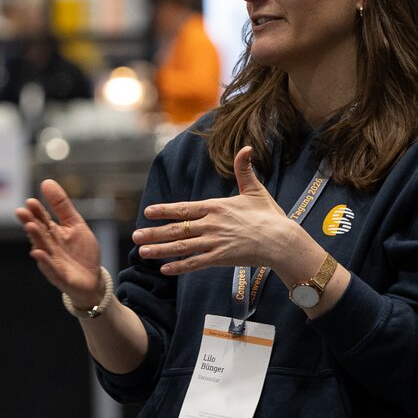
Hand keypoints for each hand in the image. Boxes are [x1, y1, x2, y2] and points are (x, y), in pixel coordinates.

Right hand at [16, 179, 104, 305]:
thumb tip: (46, 181)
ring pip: (42, 248)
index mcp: (52, 232)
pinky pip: (51, 268)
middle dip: (30, 222)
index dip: (37, 211)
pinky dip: (44, 261)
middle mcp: (49, 246)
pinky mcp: (59, 276)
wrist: (92, 279)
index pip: (42, 219)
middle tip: (21, 211)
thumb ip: (61, 205)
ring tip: (30, 227)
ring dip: (35, 238)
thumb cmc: (80, 251)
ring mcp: (52, 261)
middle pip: (38, 233)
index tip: (30, 201)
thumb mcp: (75, 223)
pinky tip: (37, 253)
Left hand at [132, 146, 289, 274]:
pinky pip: (196, 263)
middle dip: (154, 232)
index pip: (185, 208)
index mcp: (216, 207)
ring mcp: (215, 242)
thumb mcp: (255, 190)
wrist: (282, 240)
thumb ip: (245, 169)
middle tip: (135, 235)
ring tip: (143, 252)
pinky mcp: (221, 257)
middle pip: (178, 229)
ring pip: (182, 247)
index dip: (165, 210)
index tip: (148, 212)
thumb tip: (246, 148)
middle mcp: (212, 224)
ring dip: (161, 250)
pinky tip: (165, 269)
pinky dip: (180, 266)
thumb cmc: (269, 215)